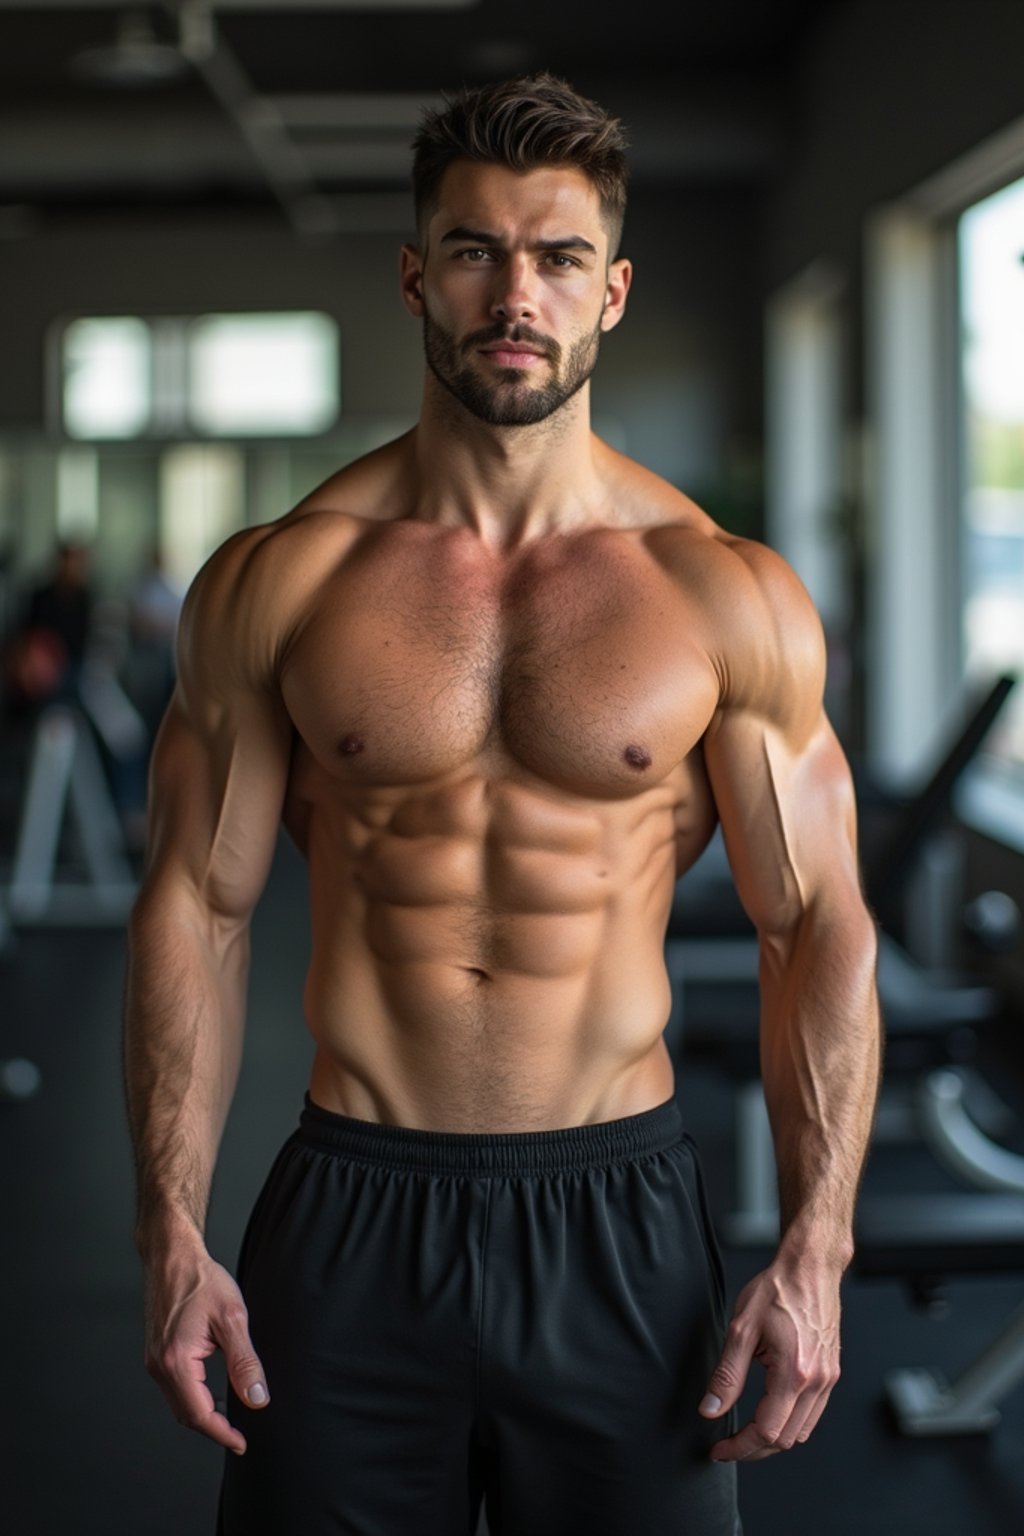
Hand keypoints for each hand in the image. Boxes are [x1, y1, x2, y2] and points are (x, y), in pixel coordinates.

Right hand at [144, 1241, 268, 1454]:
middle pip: (185, 1414)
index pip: (199, 1414)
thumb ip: (244, 1362)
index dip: (221, 1433)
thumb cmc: (201, 1280)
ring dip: (202, 1414)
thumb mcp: (233, 1318)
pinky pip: (173, 1387)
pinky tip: (210, 1393)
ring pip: (178, 1403)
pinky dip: (192, 1398)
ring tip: (228, 1418)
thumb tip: (256, 1398)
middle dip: (212, 1428)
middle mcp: (159, 1365)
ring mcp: (154, 1360)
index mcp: (176, 1361)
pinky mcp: (155, 1352)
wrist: (172, 1256)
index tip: (241, 1443)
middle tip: (238, 1435)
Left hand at [698, 1252, 840, 1460]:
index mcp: (795, 1373)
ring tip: (745, 1433)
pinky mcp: (831, 1373)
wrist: (810, 1268)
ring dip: (773, 1440)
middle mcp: (818, 1381)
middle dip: (754, 1449)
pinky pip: (812, 1414)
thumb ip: (726, 1375)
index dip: (740, 1447)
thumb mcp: (741, 1329)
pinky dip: (790, 1423)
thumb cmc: (777, 1289)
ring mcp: (828, 1379)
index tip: (719, 1450)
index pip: (767, 1432)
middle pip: (786, 1440)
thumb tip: (711, 1410)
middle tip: (728, 1445)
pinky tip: (770, 1412)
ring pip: (802, 1432)